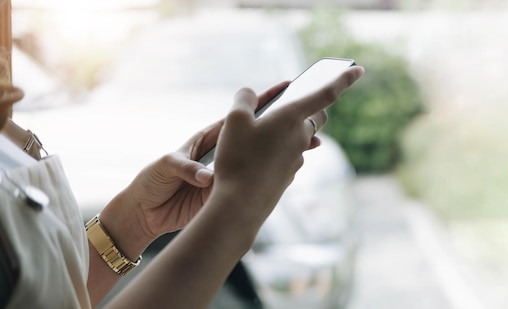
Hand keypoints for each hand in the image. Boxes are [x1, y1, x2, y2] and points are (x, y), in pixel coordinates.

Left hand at [103, 81, 292, 242]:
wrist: (146, 212)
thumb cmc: (152, 181)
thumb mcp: (166, 166)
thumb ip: (186, 168)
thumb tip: (207, 178)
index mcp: (208, 139)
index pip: (237, 118)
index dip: (259, 103)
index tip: (283, 89)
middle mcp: (222, 154)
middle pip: (256, 138)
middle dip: (280, 128)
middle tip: (308, 121)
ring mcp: (227, 174)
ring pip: (259, 161)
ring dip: (282, 153)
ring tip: (308, 145)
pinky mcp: (226, 193)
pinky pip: (250, 184)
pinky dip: (270, 177)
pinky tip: (290, 172)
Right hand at [210, 66, 364, 220]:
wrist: (240, 204)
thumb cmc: (238, 159)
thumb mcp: (233, 121)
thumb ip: (244, 101)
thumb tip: (248, 95)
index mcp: (292, 118)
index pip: (326, 93)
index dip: (343, 79)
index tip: (359, 69)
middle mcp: (301, 138)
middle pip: (314, 117)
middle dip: (309, 107)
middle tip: (294, 102)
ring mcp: (297, 159)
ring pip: (300, 138)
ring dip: (289, 130)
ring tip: (261, 131)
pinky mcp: (288, 176)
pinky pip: (288, 156)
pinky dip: (278, 150)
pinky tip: (258, 155)